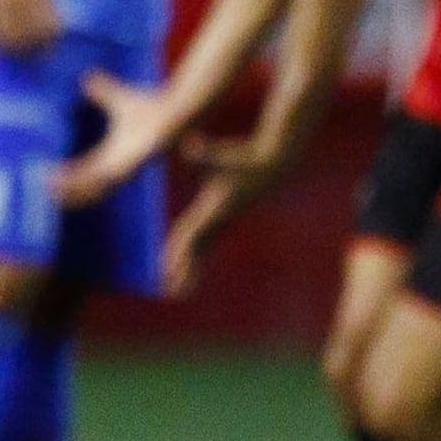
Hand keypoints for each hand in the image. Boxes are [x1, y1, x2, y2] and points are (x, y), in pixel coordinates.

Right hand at [53, 69, 181, 205]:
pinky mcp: (137, 162)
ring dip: (78, 188)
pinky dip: (96, 179)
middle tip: (46, 192)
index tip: (45, 177)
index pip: (85, 171)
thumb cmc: (153, 108)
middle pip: (89, 185)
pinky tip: (82, 179)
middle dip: (69, 189)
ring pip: (98, 185)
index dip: (67, 176)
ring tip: (56, 190)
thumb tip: (87, 77)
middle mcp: (119, 165)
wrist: (178, 109)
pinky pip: (113, 175)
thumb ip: (103, 91)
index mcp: (113, 156)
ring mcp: (129, 166)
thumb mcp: (118, 99)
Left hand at [161, 135, 284, 296]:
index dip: (179, 251)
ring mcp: (224, 223)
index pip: (192, 235)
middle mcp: (219, 221)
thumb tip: (189, 145)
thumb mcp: (220, 155)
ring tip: (179, 293)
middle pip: (198, 252)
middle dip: (186, 273)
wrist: (273, 167)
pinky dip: (199, 258)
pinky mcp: (227, 221)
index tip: (168, 270)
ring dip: (192, 272)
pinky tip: (192, 269)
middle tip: (173, 295)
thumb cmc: (243, 159)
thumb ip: (203, 152)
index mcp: (214, 210)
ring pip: (204, 252)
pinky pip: (209, 245)